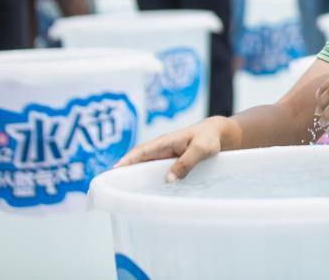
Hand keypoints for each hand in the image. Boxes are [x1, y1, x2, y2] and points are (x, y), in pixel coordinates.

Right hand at [115, 116, 241, 181]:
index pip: (139, 152)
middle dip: (122, 173)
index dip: (125, 162)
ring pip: (145, 169)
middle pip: (137, 162)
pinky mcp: (171, 164)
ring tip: (120, 195)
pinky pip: (155, 173)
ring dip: (134, 179)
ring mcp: (165, 157)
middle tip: (108, 189)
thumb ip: (186, 163)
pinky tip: (143, 193)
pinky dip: (147, 181)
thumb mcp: (201, 149)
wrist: (220, 134)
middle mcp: (161, 150)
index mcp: (164, 142)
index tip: (111, 173)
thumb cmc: (210, 138)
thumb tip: (168, 180)